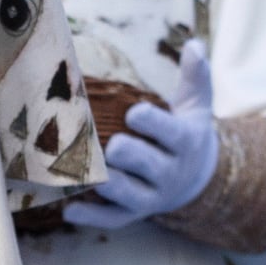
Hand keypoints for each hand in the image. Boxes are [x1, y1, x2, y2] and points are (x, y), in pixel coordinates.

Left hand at [66, 48, 223, 230]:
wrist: (196, 178)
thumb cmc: (186, 132)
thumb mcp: (196, 104)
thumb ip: (195, 75)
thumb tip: (194, 44)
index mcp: (184, 141)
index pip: (167, 130)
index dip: (146, 120)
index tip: (132, 112)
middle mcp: (169, 172)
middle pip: (139, 160)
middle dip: (119, 149)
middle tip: (103, 139)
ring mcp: (151, 197)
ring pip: (123, 191)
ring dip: (101, 179)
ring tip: (77, 163)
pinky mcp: (133, 215)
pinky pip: (111, 220)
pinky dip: (89, 217)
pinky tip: (68, 209)